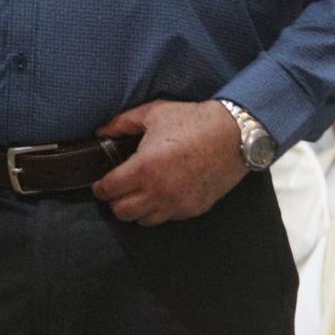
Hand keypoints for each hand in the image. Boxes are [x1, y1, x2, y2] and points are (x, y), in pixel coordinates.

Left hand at [91, 99, 246, 224]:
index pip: (108, 191)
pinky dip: (159, 211)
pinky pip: (168, 218)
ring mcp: (178, 204)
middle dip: (114, 201)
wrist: (234, 135)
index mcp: (144, 169)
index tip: (99, 183)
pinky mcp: (194, 209)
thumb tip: (101, 131)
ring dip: (136, 209)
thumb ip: (121, 124)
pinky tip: (161, 194)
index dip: (99, 187)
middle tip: (117, 189)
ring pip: (144, 221)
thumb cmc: (193, 121)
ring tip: (138, 193)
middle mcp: (159, 192)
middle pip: (122, 212)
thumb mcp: (151, 114)